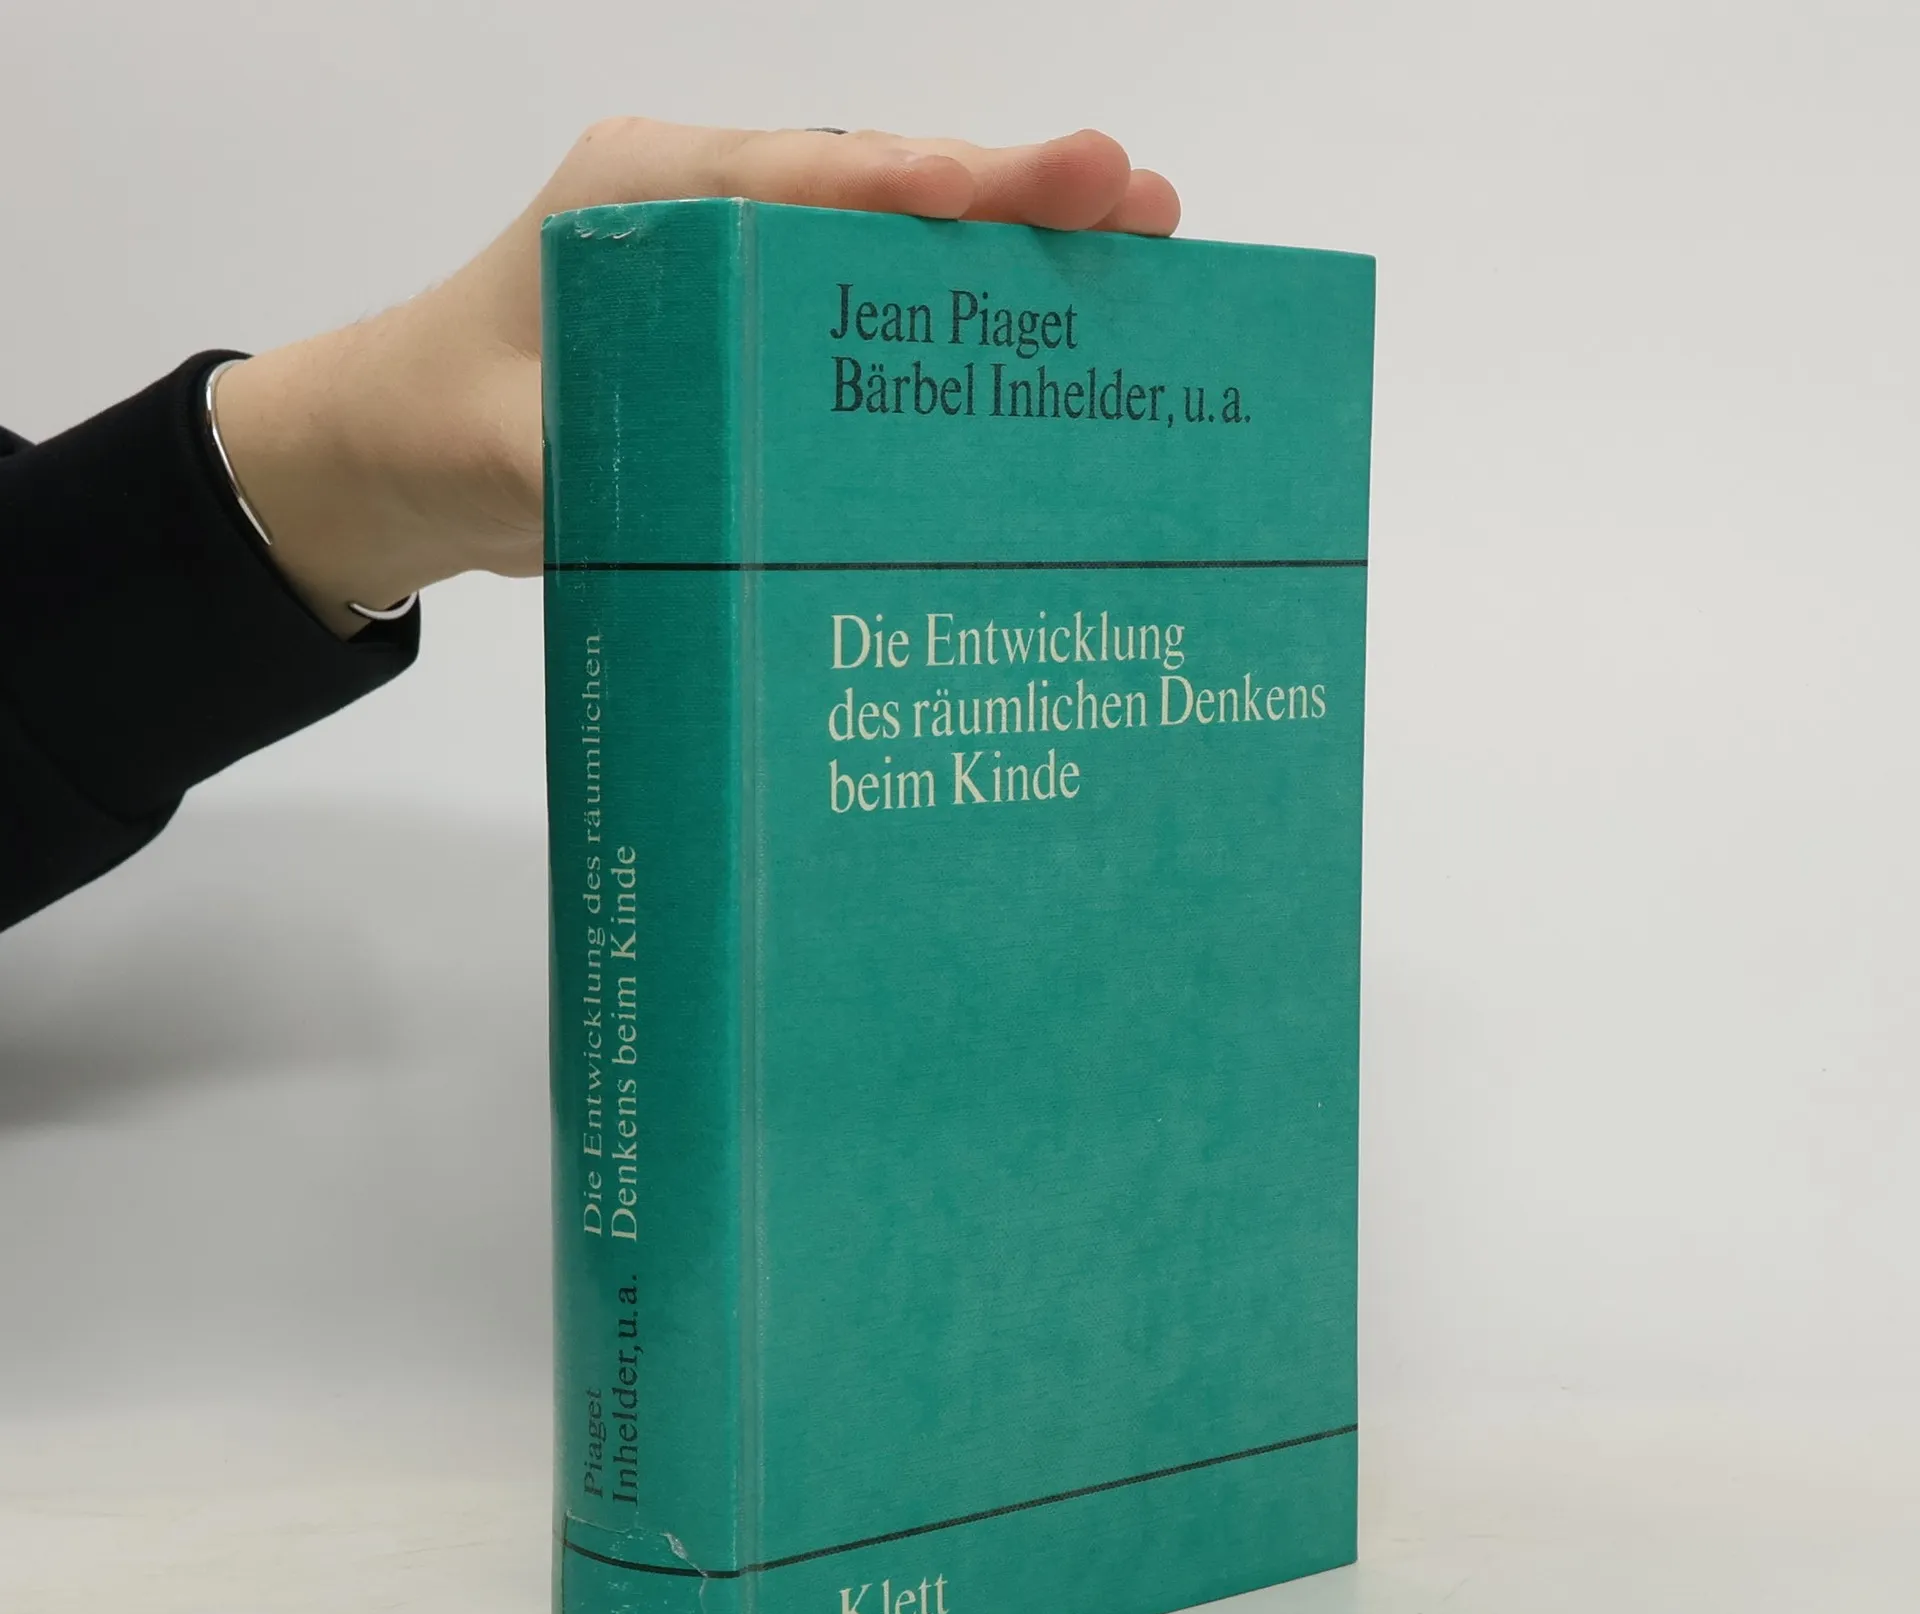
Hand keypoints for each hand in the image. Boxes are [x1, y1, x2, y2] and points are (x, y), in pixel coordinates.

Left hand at [213, 121, 1180, 634]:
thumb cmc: (434, 424)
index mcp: (649, 195)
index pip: (816, 176)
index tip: (1049, 181)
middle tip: (1144, 209)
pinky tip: (1034, 336)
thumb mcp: (509, 450)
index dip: (938, 183)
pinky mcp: (747, 332)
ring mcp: (733, 265)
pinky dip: (950, 313)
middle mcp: (708, 207)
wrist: (388, 453)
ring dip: (1002, 249)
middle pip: (882, 188)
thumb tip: (717, 503)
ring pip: (889, 239)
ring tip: (1133, 256)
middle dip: (1014, 197)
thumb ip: (605, 462)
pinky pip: (863, 307)